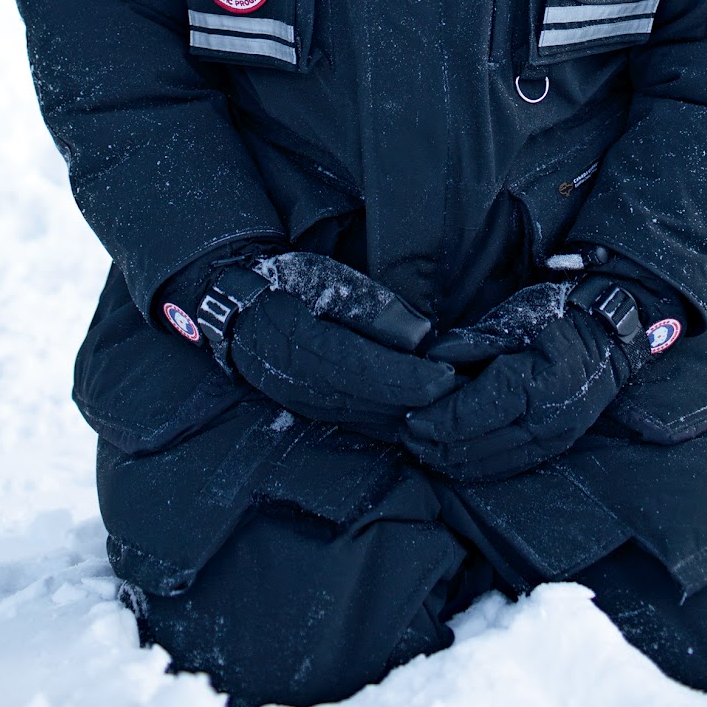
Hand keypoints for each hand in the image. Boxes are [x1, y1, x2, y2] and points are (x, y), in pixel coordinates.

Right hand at [197, 253, 457, 437]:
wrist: (241, 313)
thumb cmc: (289, 285)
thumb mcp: (331, 280)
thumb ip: (377, 308)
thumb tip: (423, 336)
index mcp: (309, 348)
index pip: (370, 373)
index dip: (413, 378)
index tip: (450, 375)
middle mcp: (308, 387)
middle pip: (377, 405)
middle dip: (424, 402)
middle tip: (466, 389)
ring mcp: (311, 406)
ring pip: (373, 422)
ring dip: (413, 414)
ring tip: (452, 399)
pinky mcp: (318, 414)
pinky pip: (364, 425)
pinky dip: (395, 419)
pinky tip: (422, 410)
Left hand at [400, 281, 641, 480]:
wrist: (606, 337)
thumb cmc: (555, 318)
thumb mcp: (510, 320)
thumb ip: (469, 346)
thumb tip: (430, 366)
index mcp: (535, 383)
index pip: (472, 414)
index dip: (435, 421)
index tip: (408, 419)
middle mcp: (546, 421)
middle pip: (476, 447)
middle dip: (434, 446)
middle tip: (405, 436)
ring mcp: (553, 441)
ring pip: (489, 465)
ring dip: (450, 462)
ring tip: (421, 450)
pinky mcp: (554, 450)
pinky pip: (507, 468)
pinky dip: (475, 467)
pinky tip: (452, 460)